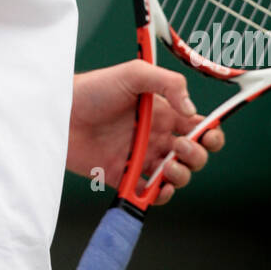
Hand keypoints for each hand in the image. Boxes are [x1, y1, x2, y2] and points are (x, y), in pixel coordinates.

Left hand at [66, 61, 224, 204]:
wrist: (60, 113)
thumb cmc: (93, 88)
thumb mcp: (134, 74)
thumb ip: (168, 83)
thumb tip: (191, 110)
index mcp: (161, 112)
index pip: (197, 126)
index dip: (210, 134)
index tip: (208, 135)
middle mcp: (154, 136)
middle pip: (193, 154)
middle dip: (196, 155)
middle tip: (179, 148)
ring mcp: (139, 157)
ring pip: (176, 176)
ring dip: (182, 176)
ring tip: (167, 167)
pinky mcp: (122, 176)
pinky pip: (149, 193)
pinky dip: (159, 196)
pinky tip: (156, 188)